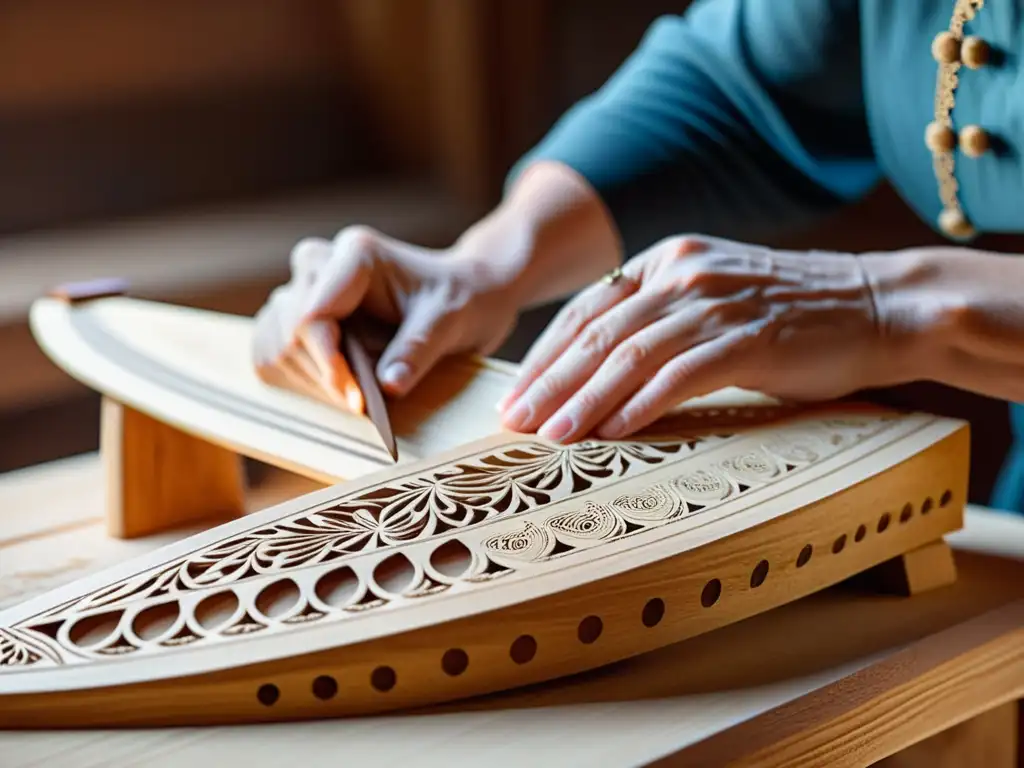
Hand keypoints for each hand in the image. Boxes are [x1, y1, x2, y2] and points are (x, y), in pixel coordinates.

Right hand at [252, 161, 621, 411]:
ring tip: (357, 396)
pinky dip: (297, 382)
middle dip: (324, 378)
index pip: (312, 315)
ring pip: (274, 347)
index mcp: (355, 256)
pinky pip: (271, 356)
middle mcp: (320, 264)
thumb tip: (389, 388)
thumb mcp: (450, 323)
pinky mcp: (296, 315)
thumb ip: (418, 350)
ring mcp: (303, 289)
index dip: (328, 363)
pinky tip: (337, 388)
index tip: (358, 401)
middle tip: (365, 406)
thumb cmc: (462, 299)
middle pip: (288, 334)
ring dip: (309, 382)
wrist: (466, 293)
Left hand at [499, 235, 912, 441]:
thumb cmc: (788, 314)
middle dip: (550, 381)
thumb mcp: (713, 297)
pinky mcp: (750, 337)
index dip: (545, 355)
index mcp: (668, 260)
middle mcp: (683, 273)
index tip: (516, 394)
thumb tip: (600, 370)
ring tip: (552, 436)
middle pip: (599, 333)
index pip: (587, 310)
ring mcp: (716, 303)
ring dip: (586, 400)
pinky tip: (615, 432)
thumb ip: (660, 319)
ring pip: (631, 355)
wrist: (877, 304)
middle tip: (514, 422)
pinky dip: (644, 405)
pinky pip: (682, 374)